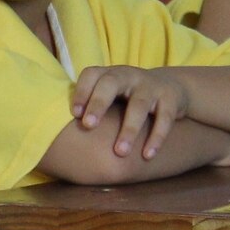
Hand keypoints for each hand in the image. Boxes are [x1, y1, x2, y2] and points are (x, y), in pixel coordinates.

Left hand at [70, 65, 192, 159]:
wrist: (171, 88)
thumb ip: (90, 105)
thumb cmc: (127, 97)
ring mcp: (150, 86)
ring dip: (129, 129)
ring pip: (138, 105)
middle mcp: (128, 75)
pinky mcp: (170, 99)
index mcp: (108, 74)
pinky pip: (164, 118)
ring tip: (119, 152)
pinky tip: (147, 155)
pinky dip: (156, 138)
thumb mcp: (110, 94)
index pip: (91, 75)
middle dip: (98, 104)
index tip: (73, 114)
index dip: (81, 92)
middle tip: (88, 126)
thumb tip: (58, 132)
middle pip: (110, 84)